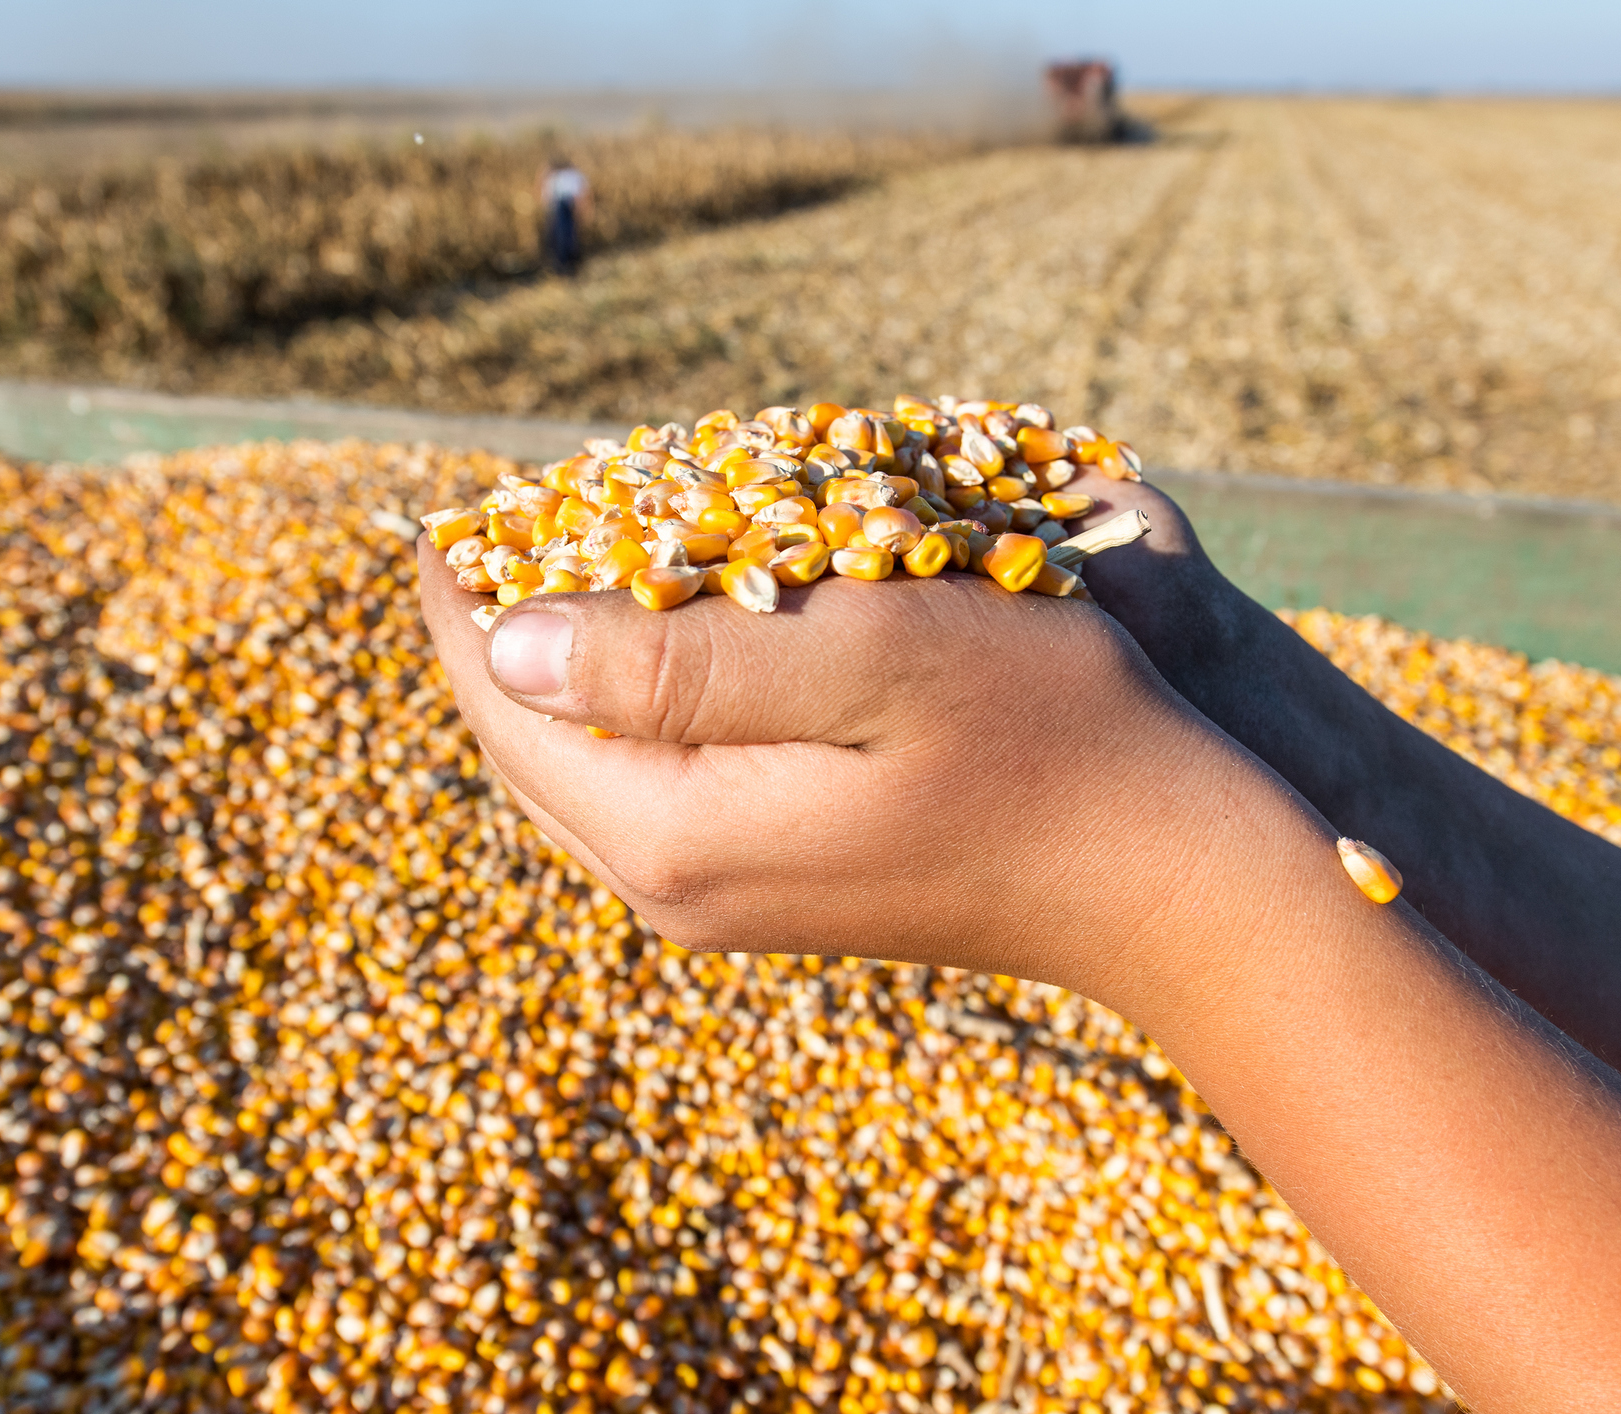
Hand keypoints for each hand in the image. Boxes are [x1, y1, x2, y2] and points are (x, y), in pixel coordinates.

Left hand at [416, 534, 1267, 993]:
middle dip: (503, 630)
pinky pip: (650, 786)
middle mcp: (674, 886)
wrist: (1163, 880)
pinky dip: (635, 706)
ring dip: (568, 666)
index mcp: (674, 831)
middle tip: (510, 521)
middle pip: (524, 745)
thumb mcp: (870, 656)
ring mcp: (722, 900)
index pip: (502, 703)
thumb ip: (677, 655)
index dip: (467, 597)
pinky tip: (672, 641)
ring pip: (581, 769)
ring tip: (577, 563)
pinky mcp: (771, 888)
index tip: (457, 507)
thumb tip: (504, 644)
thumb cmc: (1046, 738)